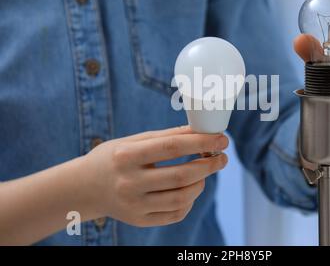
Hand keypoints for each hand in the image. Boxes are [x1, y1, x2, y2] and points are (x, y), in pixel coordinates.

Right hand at [82, 126, 227, 226]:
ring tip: (204, 172)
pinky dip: (190, 201)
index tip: (222, 139)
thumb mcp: (133, 141)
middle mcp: (128, 183)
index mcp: (126, 156)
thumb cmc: (114, 158)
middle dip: (209, 165)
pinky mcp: (139, 221)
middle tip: (222, 158)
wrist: (84, 188)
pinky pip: (175, 214)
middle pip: (181, 176)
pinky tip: (190, 189)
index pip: (172, 147)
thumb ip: (166, 136)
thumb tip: (201, 131)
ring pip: (182, 198)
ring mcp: (133, 205)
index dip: (201, 142)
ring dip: (201, 183)